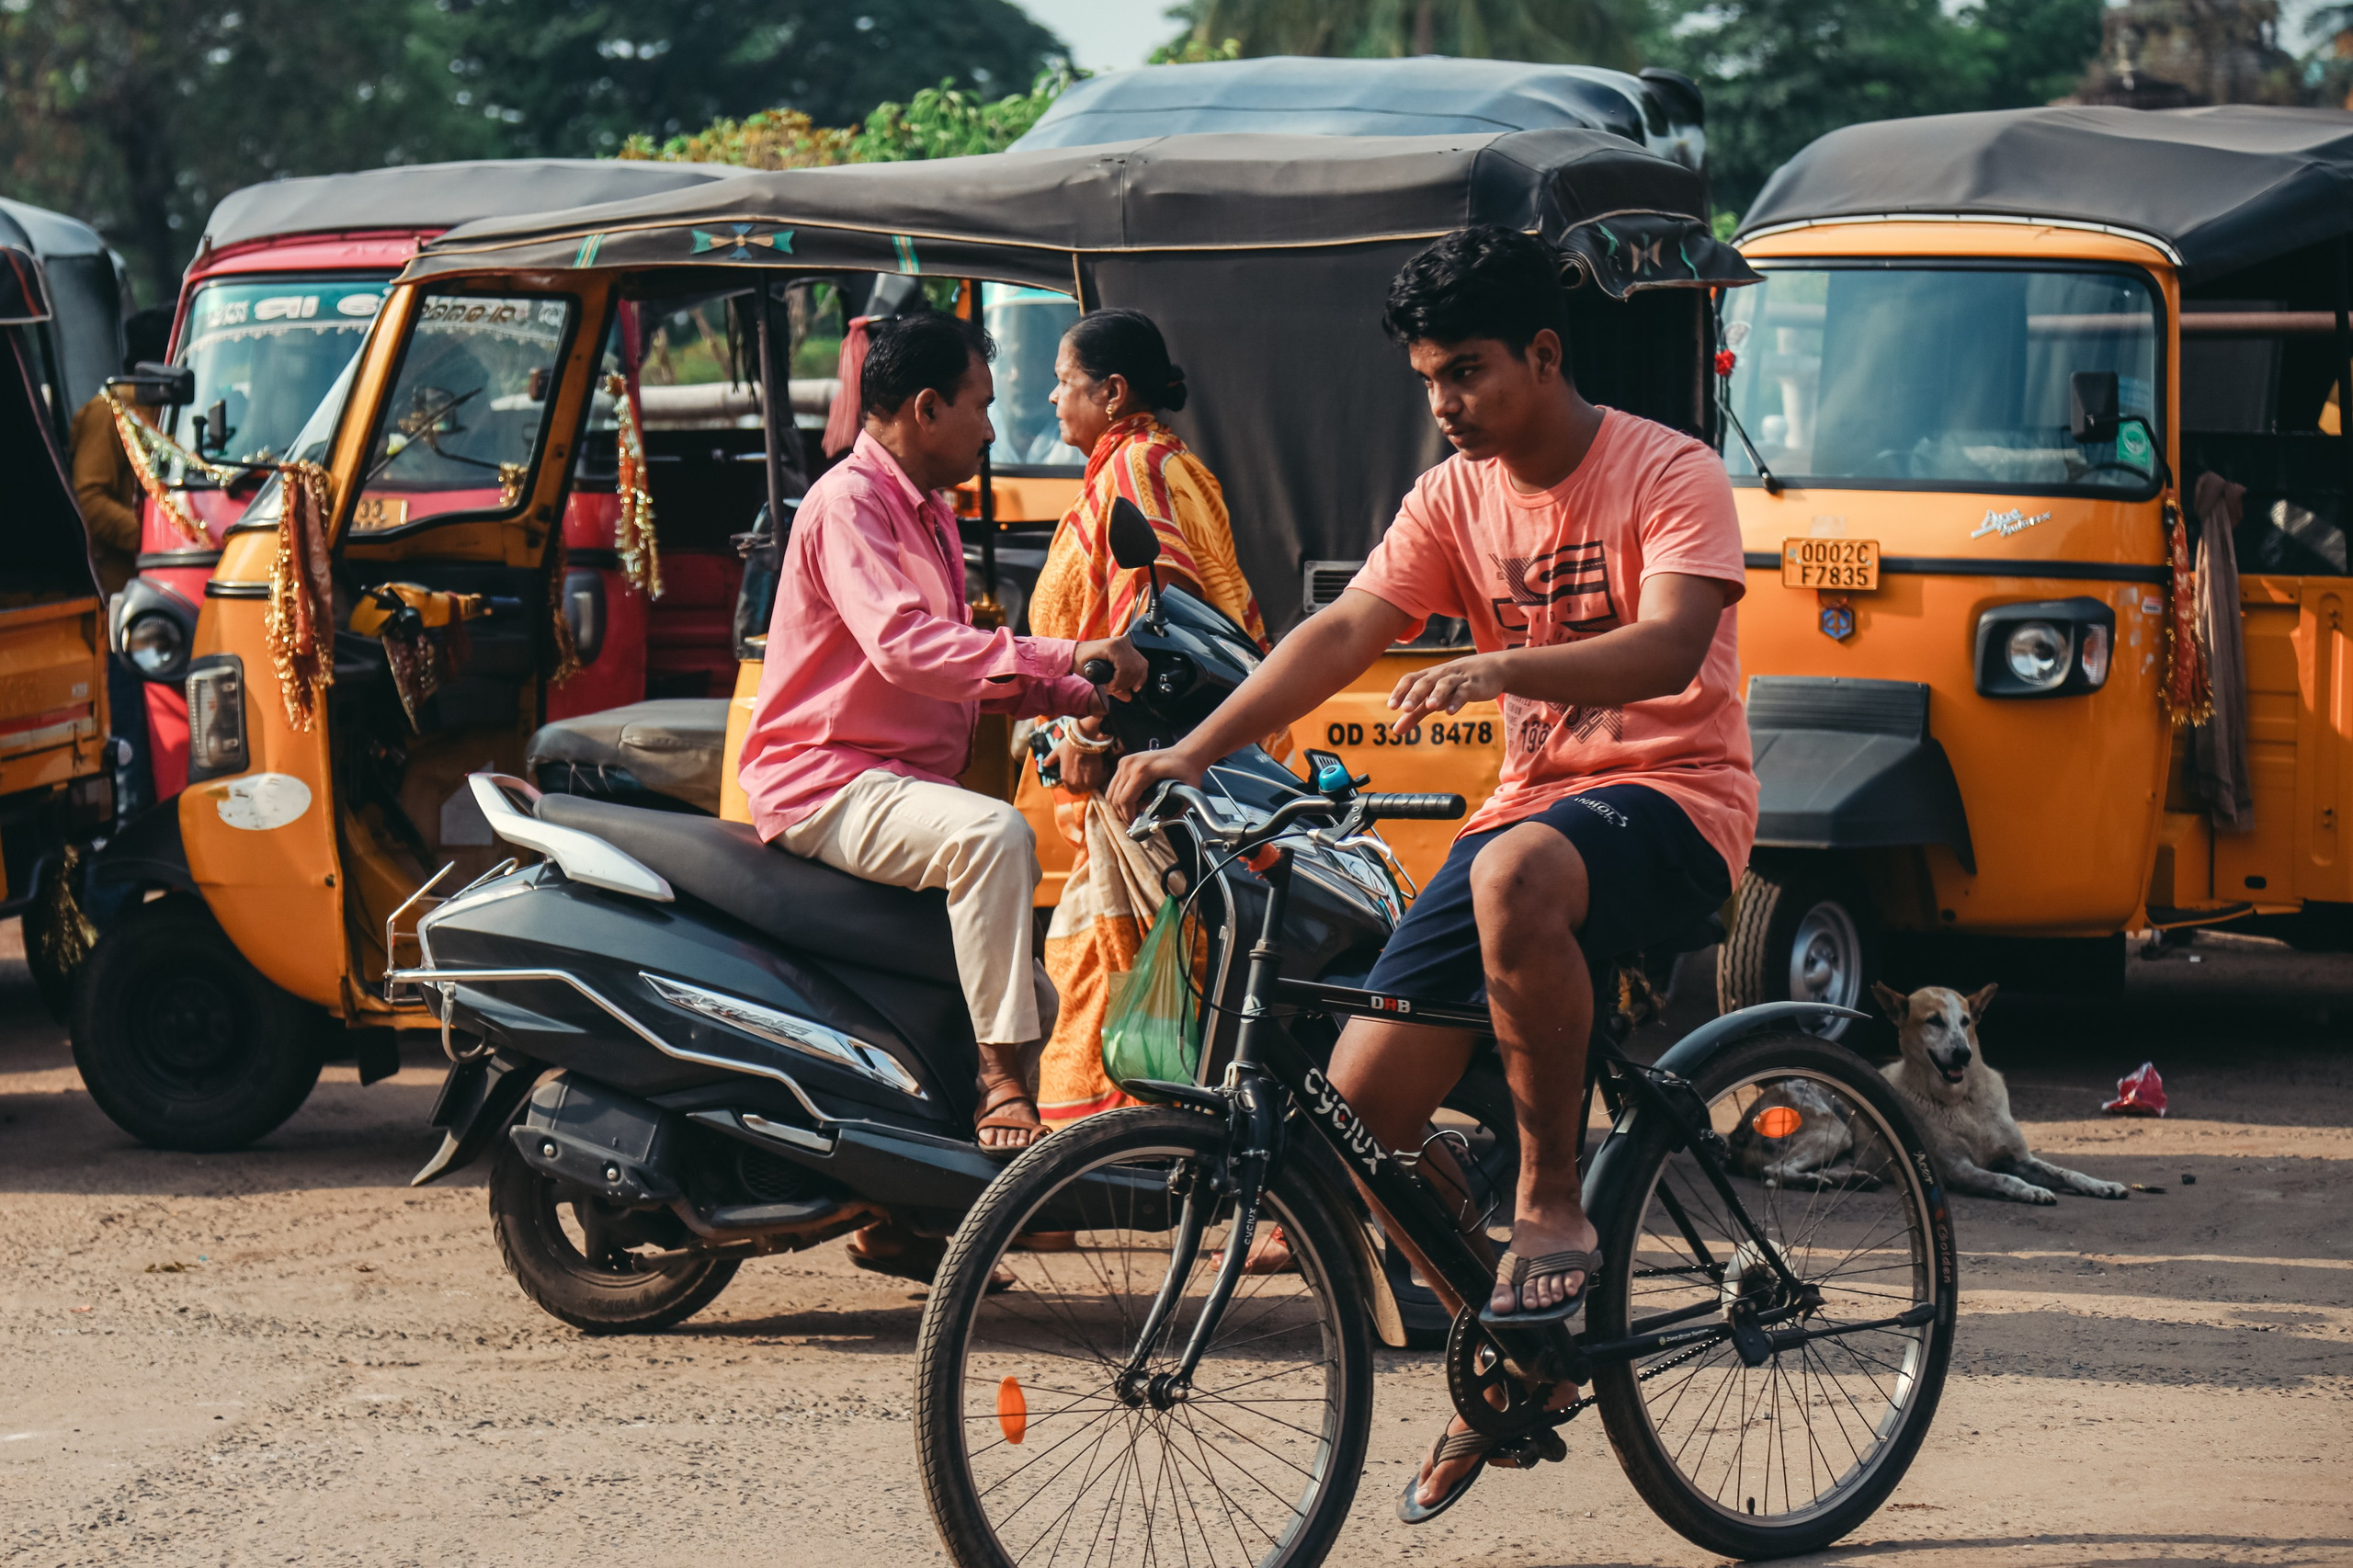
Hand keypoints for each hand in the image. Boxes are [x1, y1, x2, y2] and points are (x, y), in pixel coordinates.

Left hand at [1053, 738, 1110, 792]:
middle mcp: (1076, 783)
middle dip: (1084, 784)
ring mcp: (1088, 781)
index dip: (1074, 786)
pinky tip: (1102, 767)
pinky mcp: (1098, 777)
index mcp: (1065, 778)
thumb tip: (1044, 764)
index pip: (1071, 790)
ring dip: (1093, 780)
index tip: (1079, 779)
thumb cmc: (1070, 745)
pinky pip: (1101, 780)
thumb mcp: (1057, 751)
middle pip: (1082, 790)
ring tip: (1095, 771)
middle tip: (1087, 775)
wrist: (1084, 739)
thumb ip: (1050, 759)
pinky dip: (1102, 774)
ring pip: (1092, 786)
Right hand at [1072, 634, 1146, 700]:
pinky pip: (1122, 668)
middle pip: (1139, 667)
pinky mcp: (1111, 647)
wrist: (1071, 658)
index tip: (1135, 689)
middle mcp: (1123, 643)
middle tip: (1117, 689)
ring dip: (1122, 683)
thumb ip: (1119, 686)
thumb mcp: (1107, 677)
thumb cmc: (1087, 665)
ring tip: (1111, 687)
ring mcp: (1117, 644)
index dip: (1141, 679)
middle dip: (1129, 683)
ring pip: (1131, 669)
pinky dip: (1117, 680)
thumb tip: (1129, 697)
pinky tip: (1109, 684)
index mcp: (1125, 647)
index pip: (1142, 664)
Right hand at [1109, 744, 1203, 822]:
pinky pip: (1114, 785)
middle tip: (1133, 822)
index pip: (1125, 799)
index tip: (1134, 824)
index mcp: (1142, 770)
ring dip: (1119, 807)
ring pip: (1111, 792)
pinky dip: (1120, 797)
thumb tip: (1160, 823)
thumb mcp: (1185, 791)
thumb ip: (1175, 810)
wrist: (1185, 754)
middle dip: (1123, 814)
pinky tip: (1132, 802)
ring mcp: (1126, 762)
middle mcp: (1130, 764)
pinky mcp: (1124, 762)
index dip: (1128, 815)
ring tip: (1132, 813)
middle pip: (1115, 797)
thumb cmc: (1186, 770)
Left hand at [1388, 652, 1505, 736]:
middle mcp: (1440, 675)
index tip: (1391, 707)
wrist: (1492, 669)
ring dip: (1437, 695)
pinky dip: (1457, 700)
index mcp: (1428, 676)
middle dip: (1414, 695)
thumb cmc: (1455, 684)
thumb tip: (1395, 730)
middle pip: (1425, 682)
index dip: (1400, 692)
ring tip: (1430, 707)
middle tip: (1405, 709)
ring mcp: (1457, 679)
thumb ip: (1415, 714)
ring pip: (1444, 684)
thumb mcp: (1433, 698)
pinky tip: (1450, 711)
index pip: (1410, 679)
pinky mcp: (1473, 685)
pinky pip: (1464, 692)